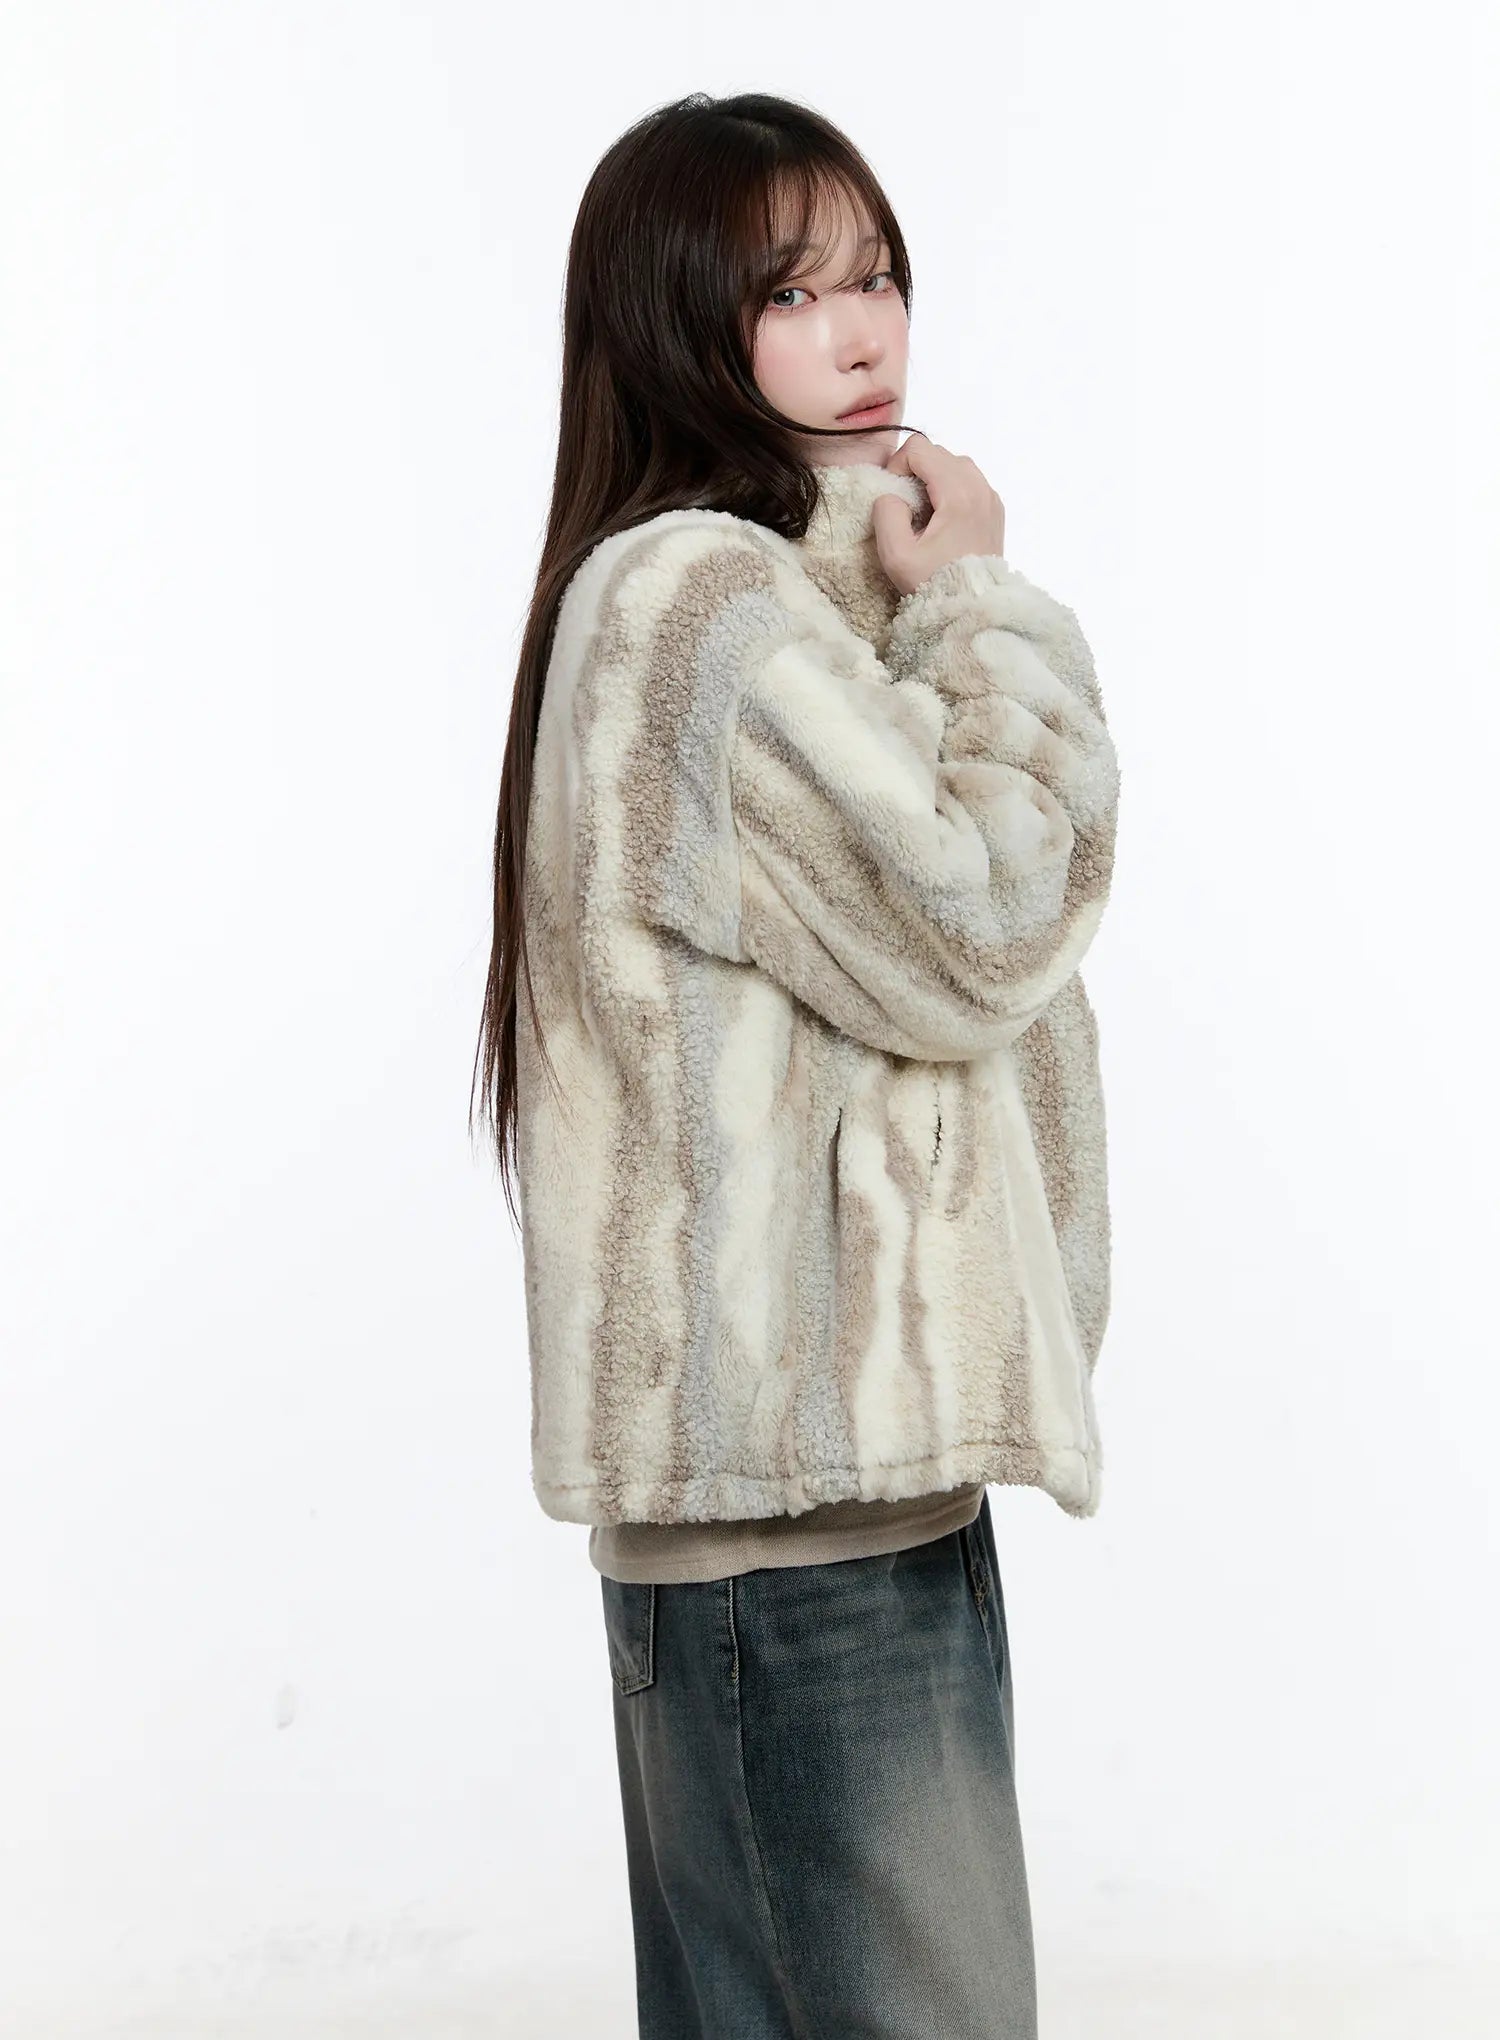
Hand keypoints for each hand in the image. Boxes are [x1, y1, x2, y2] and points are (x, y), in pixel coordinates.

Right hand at [870, 434, 1006, 597]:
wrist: (973, 609)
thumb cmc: (934, 583)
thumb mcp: (897, 554)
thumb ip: (886, 513)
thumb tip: (893, 495)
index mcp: (958, 493)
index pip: (920, 448)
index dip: (898, 465)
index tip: (894, 495)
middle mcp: (980, 488)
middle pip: (939, 453)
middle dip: (916, 471)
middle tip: (906, 506)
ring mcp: (991, 498)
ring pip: (956, 465)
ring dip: (934, 478)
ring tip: (924, 512)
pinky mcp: (995, 510)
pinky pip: (970, 482)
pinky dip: (951, 489)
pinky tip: (942, 520)